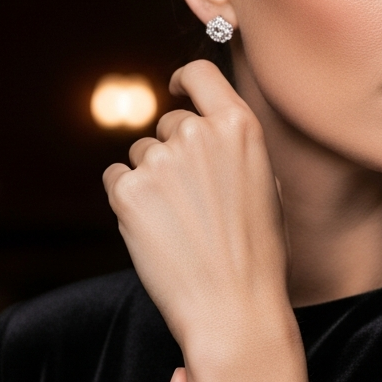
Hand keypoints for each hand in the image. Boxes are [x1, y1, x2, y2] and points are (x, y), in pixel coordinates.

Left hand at [103, 60, 291, 368]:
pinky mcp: (128, 191)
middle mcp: (199, 135)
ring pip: (141, 154)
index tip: (176, 88)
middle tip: (191, 200)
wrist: (233, 307)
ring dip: (151, 180)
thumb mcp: (265, 186)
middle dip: (174, 152)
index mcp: (240, 127)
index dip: (184, 79)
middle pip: (169, 123)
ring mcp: (161, 161)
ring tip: (179, 224)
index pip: (201, 74)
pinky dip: (128, 201)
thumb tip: (203, 130)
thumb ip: (233, 149)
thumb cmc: (257, 254)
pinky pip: (116, 179)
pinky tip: (156, 231)